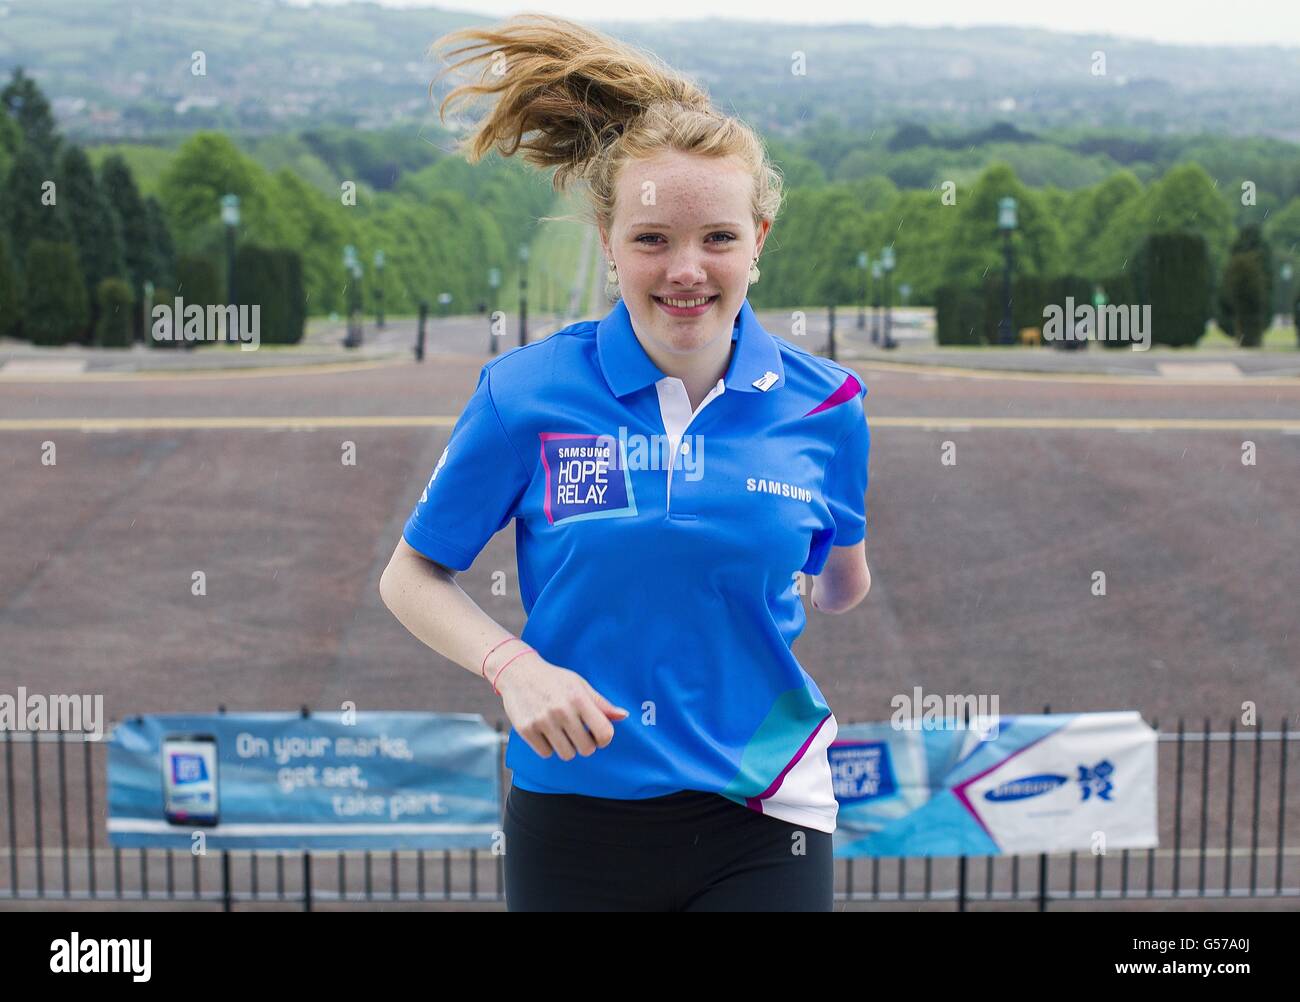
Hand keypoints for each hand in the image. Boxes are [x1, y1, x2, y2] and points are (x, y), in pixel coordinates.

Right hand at [495, 652, 629, 759]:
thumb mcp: (580, 685)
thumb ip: (601, 703)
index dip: (604, 739)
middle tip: (578, 734)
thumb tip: (624, 716)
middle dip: (585, 745)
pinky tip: (546, 733)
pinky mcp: (526, 729)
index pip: (604, 732)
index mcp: (578, 698)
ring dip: (567, 747)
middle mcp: (561, 710)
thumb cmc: (554, 679)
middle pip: (586, 749)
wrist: (518, 672)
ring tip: (561, 733)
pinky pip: (546, 753)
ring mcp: (542, 721)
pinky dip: (548, 747)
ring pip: (566, 754)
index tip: (598, 736)